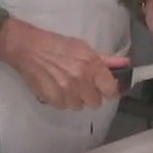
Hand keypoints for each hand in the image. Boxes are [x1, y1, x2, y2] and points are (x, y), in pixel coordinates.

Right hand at [0, 17, 128, 109]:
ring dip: (75, 99)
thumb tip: (123, 65)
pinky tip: (56, 88)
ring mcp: (66, 90)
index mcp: (92, 65)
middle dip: (91, 96)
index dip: (109, 91)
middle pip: (95, 102)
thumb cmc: (57, 45)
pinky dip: (61, 100)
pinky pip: (63, 107)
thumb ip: (103, 59)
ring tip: (67, 86)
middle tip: (83, 86)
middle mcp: (81, 79)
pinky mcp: (52, 98)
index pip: (111, 90)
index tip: (105, 89)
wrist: (29, 48)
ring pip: (79, 106)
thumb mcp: (83, 47)